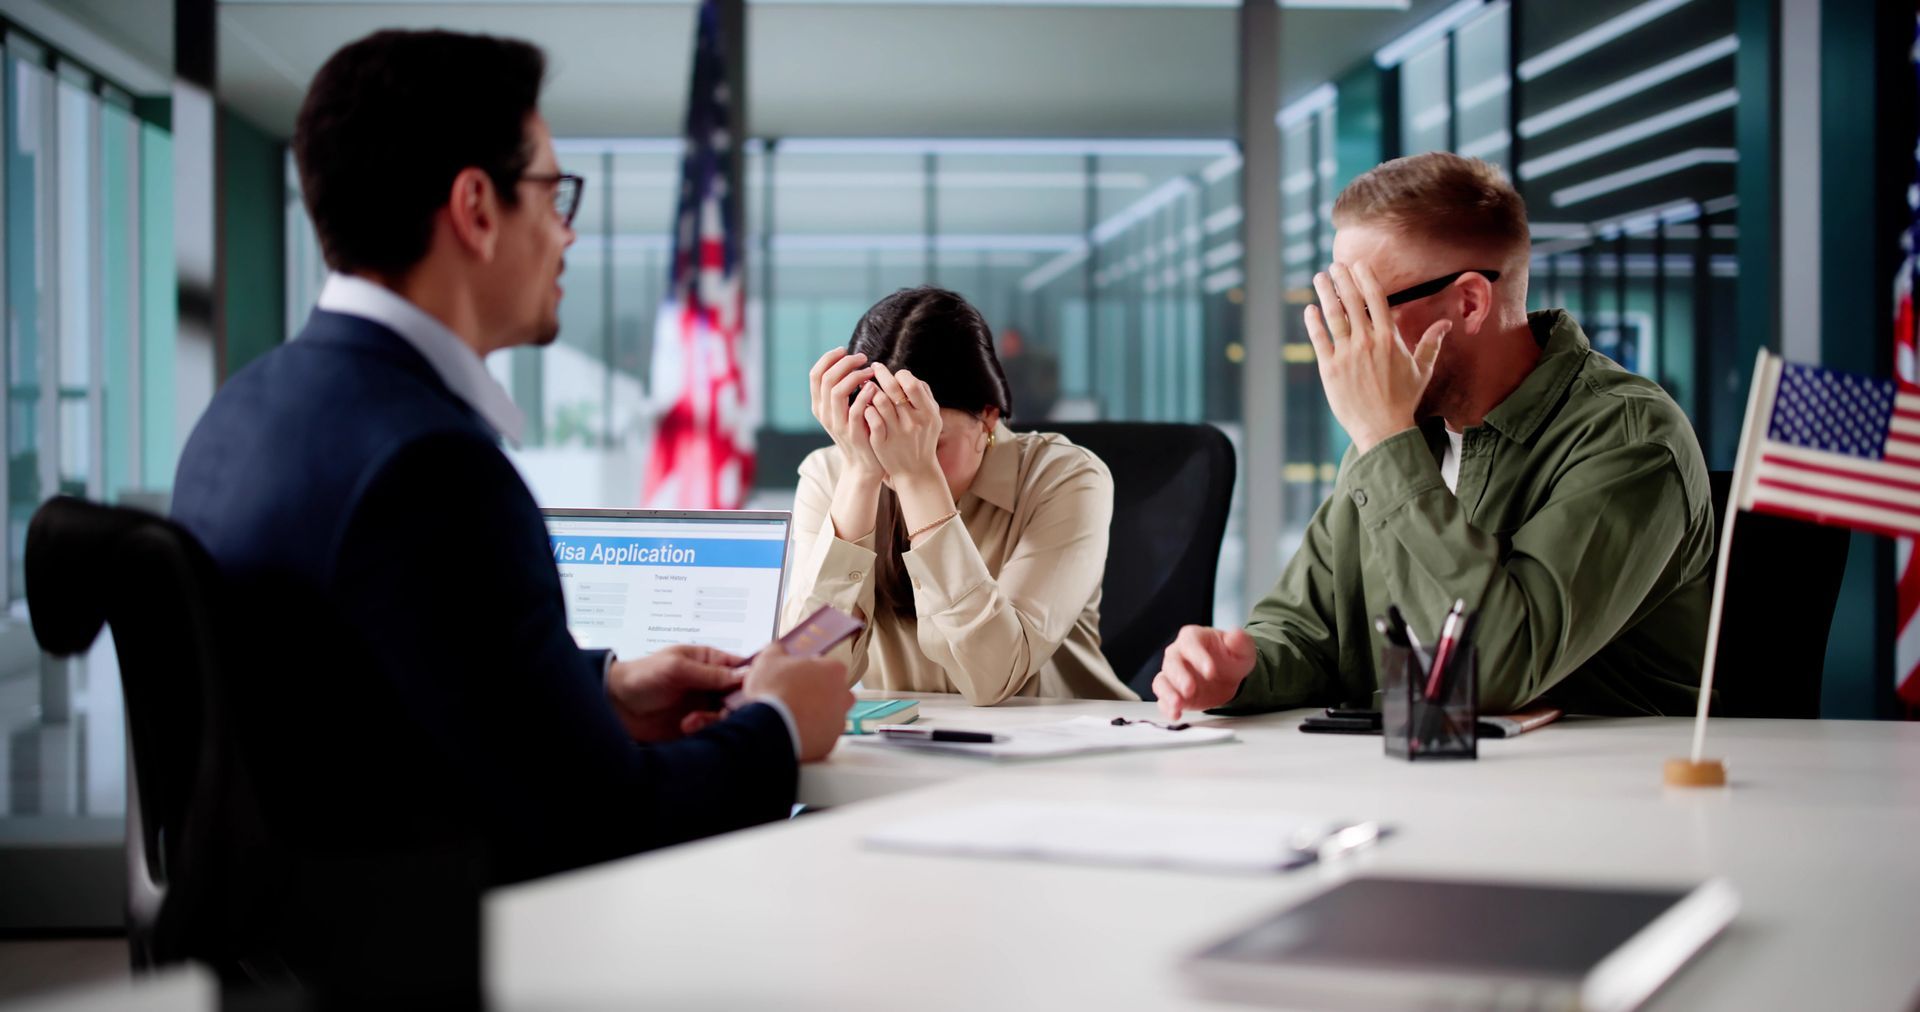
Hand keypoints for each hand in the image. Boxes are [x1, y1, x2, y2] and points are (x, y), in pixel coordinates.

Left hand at [606, 644, 746, 742]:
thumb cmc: (642, 676)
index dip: (751, 677)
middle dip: (735, 703)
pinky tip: (686, 726)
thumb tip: (743, 676)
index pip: (741, 666)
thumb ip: (710, 673)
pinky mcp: (697, 725)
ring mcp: (704, 705)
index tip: (752, 688)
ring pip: (729, 714)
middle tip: (723, 708)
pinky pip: (714, 729)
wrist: (615, 704)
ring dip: (715, 718)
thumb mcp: (676, 668)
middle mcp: (711, 683)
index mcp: (709, 661)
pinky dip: (705, 729)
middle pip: (740, 694)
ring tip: (693, 720)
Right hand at [738, 643, 853, 761]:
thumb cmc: (773, 692)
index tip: (797, 676)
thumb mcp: (768, 659)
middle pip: (834, 691)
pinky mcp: (830, 742)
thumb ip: (778, 650)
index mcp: (834, 670)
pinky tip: (793, 730)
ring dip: (815, 715)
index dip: (809, 671)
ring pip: (830, 715)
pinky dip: (810, 734)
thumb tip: (778, 649)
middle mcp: (843, 695)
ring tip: (792, 715)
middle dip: (818, 693)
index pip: (827, 666)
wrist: (770, 727)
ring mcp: (838, 720)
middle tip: (796, 696)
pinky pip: (822, 735)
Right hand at [808, 348, 880, 477]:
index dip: (829, 358)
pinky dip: (865, 394)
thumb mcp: (844, 411)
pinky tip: (875, 387)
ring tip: (870, 371)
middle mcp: (824, 414)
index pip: (815, 374)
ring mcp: (836, 424)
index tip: (845, 350)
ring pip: (836, 390)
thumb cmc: (859, 431)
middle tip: (863, 358)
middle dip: (845, 363)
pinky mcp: (852, 433)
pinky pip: (855, 409)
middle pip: (826, 378)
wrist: (863, 465)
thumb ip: (842, 390)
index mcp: (819, 405)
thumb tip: (849, 361)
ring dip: (855, 376)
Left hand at [862, 363, 942, 486]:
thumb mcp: (933, 418)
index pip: (912, 384)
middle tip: (874, 368)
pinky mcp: (883, 442)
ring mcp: (897, 432)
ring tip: (867, 386)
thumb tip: (909, 376)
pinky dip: (867, 408)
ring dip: (871, 390)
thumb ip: (925, 396)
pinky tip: (865, 405)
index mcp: (927, 413)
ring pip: (880, 400)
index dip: (901, 375)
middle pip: (893, 389)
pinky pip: (871, 418)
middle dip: (881, 374)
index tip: (894, 374)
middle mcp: (913, 421)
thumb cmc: (923, 439)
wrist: (916, 471)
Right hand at [1152, 626, 1257, 719]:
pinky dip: (1167, 707)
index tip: (1210, 671)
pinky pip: (1163, 699)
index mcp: (1192, 638)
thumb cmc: (1231, 658)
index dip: (1198, 656)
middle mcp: (1178, 654)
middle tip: (1190, 689)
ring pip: (1162, 682)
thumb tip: (1235, 634)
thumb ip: (1240, 641)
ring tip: (1178, 705)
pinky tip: (1176, 714)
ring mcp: (1173, 675)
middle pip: (1172, 663)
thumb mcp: (1242, 648)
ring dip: (1168, 693)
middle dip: (1180, 677)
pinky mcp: (1173, 692)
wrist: (1228, 677)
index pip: (1190, 643)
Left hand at [1305, 261, 1449, 453]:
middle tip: (1335, 265)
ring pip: (1333, 316)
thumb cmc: (1404, 400)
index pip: (1376, 299)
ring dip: (1326, 293)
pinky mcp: (1330, 369)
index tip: (1358, 264)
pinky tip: (1309, 309)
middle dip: (1342, 279)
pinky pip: (1319, 339)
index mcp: (1389, 338)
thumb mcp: (1422, 370)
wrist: (1383, 428)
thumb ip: (1431, 343)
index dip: (1366, 278)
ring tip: (1319, 277)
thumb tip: (1446, 323)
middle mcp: (1367, 342)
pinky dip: (1313, 322)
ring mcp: (1347, 354)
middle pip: (1352, 301)